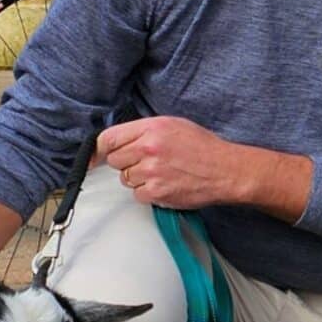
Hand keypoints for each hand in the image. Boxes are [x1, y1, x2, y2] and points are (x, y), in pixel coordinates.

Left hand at [96, 116, 246, 209]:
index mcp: (151, 128)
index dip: (100, 149)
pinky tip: (166, 185)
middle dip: (127, 163)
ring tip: (162, 174)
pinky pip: (138, 195)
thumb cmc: (203, 148)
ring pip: (126, 179)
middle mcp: (148, 148)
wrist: (226, 170)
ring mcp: (151, 171)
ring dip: (139, 179)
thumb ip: (144, 131)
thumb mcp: (174, 126)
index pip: (109, 138)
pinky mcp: (157, 192)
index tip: (95, 157)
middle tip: (148, 163)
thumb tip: (117, 142)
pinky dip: (149, 193)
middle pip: (116, 161)